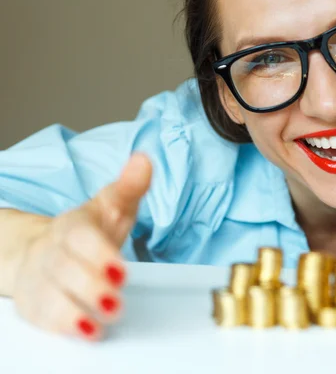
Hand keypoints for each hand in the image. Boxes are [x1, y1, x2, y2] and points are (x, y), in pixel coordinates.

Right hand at [12, 154, 151, 340]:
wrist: (42, 251)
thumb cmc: (86, 232)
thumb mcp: (110, 207)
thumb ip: (128, 188)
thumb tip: (144, 161)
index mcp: (72, 226)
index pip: (79, 237)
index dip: (98, 253)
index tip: (120, 269)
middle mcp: (52, 251)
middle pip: (63, 268)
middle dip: (90, 285)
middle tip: (115, 300)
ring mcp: (39, 277)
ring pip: (48, 294)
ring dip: (74, 310)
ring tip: (102, 319)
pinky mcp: (34, 302)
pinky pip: (41, 315)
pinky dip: (62, 325)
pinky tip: (86, 330)